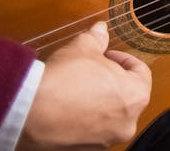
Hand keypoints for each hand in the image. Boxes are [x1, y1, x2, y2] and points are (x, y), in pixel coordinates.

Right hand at [17, 22, 151, 150]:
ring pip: (107, 116)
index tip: (108, 55)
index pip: (141, 73)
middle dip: (109, 81)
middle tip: (91, 71)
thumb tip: (100, 30)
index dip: (123, 59)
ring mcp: (106, 140)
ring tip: (75, 89)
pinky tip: (65, 108)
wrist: (28, 112)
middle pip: (125, 96)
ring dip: (96, 101)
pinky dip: (82, 120)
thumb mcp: (83, 47)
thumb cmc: (62, 80)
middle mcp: (127, 123)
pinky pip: (89, 131)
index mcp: (136, 96)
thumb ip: (97, 38)